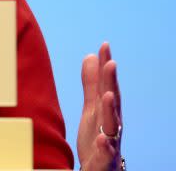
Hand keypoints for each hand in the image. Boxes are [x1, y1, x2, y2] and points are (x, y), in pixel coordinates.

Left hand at [77, 43, 122, 170]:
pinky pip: (105, 154)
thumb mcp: (92, 108)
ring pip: (112, 126)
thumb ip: (91, 84)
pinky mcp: (102, 160)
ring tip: (108, 95)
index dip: (107, 66)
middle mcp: (111, 125)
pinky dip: (104, 147)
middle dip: (112, 83)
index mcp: (107, 111)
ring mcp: (109, 142)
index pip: (108, 85)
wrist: (100, 170)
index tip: (104, 45)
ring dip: (111, 110)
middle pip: (112, 102)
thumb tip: (90, 55)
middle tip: (110, 62)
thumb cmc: (97, 137)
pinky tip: (100, 139)